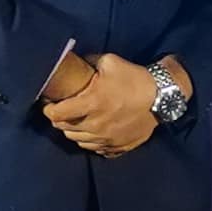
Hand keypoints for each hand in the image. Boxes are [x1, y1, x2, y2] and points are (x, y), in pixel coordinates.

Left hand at [42, 49, 161, 154]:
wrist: (162, 97)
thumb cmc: (135, 78)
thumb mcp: (110, 62)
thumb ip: (88, 63)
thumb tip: (73, 64)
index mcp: (92, 103)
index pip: (57, 114)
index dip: (48, 109)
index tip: (48, 103)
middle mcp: (97, 125)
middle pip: (64, 129)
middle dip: (59, 119)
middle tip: (62, 110)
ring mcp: (107, 139)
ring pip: (78, 140)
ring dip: (73, 131)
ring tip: (76, 120)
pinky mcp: (117, 146)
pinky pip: (95, 148)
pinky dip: (89, 140)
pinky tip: (92, 131)